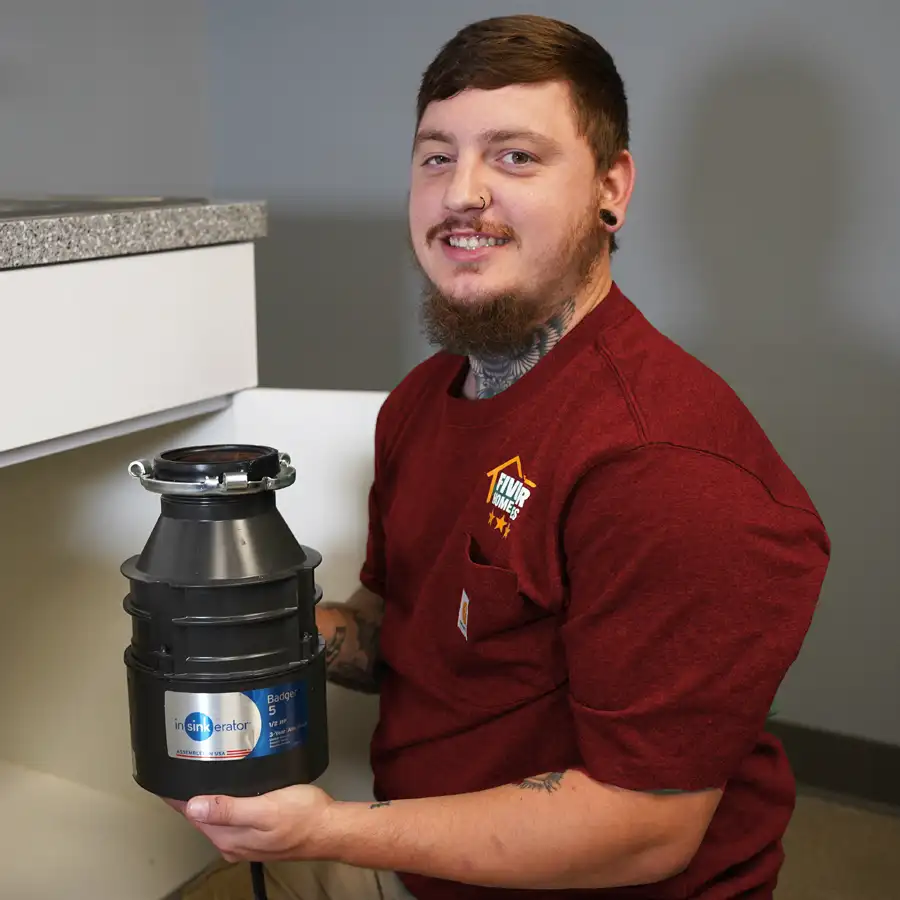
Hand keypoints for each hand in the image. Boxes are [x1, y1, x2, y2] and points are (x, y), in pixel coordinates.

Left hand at [164, 784, 334, 862]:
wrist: (330, 829)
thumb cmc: (303, 818)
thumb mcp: (265, 809)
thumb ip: (228, 809)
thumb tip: (194, 805)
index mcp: (229, 837)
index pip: (192, 813)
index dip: (177, 794)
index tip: (166, 776)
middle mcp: (233, 841)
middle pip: (201, 814)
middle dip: (190, 793)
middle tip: (183, 765)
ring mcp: (245, 838)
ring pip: (216, 814)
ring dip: (207, 796)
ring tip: (200, 773)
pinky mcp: (258, 832)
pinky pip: (232, 815)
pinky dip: (225, 800)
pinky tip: (231, 788)